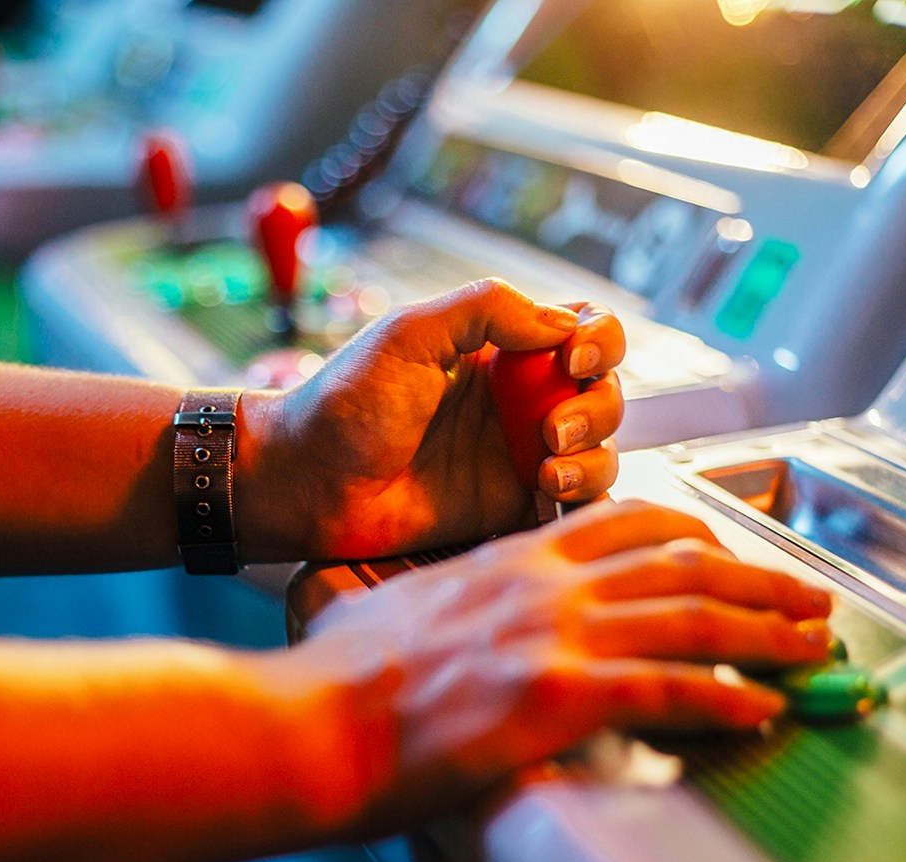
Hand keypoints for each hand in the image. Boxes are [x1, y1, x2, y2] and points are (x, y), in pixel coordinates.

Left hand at [237, 278, 623, 560]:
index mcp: (496, 350)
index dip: (599, 339)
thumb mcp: (409, 334)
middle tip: (551, 427)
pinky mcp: (508, 508)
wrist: (304, 484)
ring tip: (546, 467)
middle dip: (596, 406)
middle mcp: (516, 400)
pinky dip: (583, 495)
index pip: (580, 330)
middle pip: (601, 392)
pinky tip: (548, 490)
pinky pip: (573, 503)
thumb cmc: (342, 404)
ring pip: (599, 450)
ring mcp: (515, 456)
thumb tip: (560, 322)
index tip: (574, 357)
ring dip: (593, 454)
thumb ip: (485, 309)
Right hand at [290, 500, 832, 833]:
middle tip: (808, 599)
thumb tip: (415, 602)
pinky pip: (669, 691)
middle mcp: (545, 585)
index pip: (624, 521)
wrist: (315, 724)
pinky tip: (762, 710)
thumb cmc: (340, 678)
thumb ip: (429, 593)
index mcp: (512, 559)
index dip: (693, 534)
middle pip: (679, 565)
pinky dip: (726, 700)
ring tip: (814, 647)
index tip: (728, 553)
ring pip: (691, 619)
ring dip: (766, 633)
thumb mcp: (388, 603)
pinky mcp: (558, 696)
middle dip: (757, 580)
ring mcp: (555, 636)